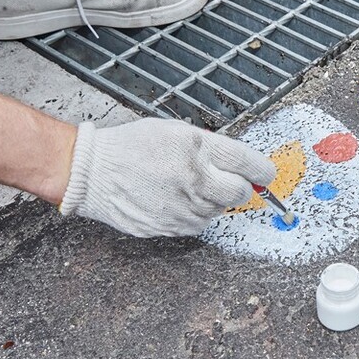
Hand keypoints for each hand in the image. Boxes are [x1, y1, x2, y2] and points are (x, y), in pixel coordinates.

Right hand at [60, 119, 276, 236]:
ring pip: (219, 210)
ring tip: (187, 186)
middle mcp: (194, 179)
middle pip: (240, 192)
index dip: (263, 170)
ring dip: (213, 200)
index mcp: (197, 149)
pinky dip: (194, 214)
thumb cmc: (133, 146)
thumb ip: (212, 147)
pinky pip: (198, 224)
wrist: (92, 171)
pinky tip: (174, 200)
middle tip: (227, 181)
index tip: (267, 174)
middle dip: (240, 187)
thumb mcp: (176, 131)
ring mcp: (182, 207)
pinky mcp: (170, 227)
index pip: (247, 163)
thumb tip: (243, 164)